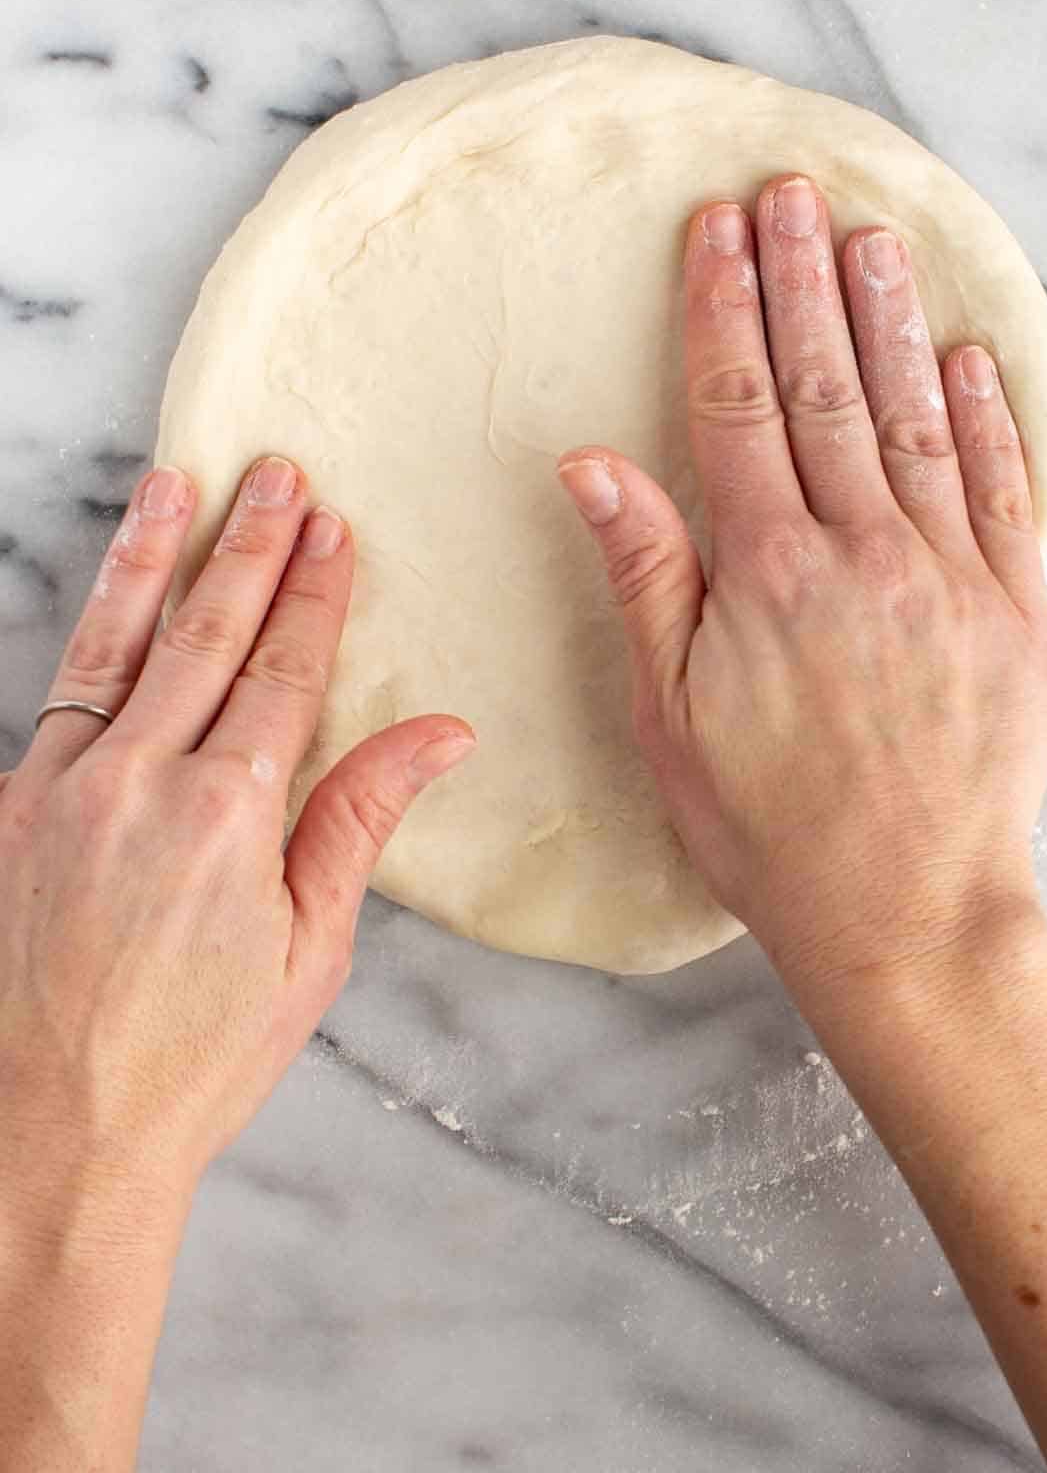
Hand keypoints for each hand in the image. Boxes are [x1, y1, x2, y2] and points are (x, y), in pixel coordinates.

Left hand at [0, 457, 473, 1208]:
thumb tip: (440, 734)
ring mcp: (59, 788)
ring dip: (154, 556)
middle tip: (278, 473)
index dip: (313, 596)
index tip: (335, 531)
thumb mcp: (308, 951)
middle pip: (206, 634)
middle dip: (249, 546)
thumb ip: (360, 821)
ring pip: (117, 643)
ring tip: (177, 482)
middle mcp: (138, 782)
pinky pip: (60, 694)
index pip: (283, 671)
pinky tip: (111, 596)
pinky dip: (93, 632)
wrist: (49, 1135)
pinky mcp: (6, 807)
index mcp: (227, 814)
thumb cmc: (193, 1059)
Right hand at [559, 174, 1046, 1011]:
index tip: (716, 228)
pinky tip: (965, 355)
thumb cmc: (769, 829)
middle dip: (800, 280)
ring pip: (911, 418)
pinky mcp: (1014, 613)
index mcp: (769, 573)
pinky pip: (998, 491)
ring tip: (870, 237)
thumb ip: (645, 575)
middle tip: (790, 192)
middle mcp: (863, 554)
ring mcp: (948, 577)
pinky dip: (984, 417)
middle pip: (825, 386)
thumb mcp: (671, 715)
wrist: (909, 916)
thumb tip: (593, 462)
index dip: (722, 309)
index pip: (738, 406)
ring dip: (887, 321)